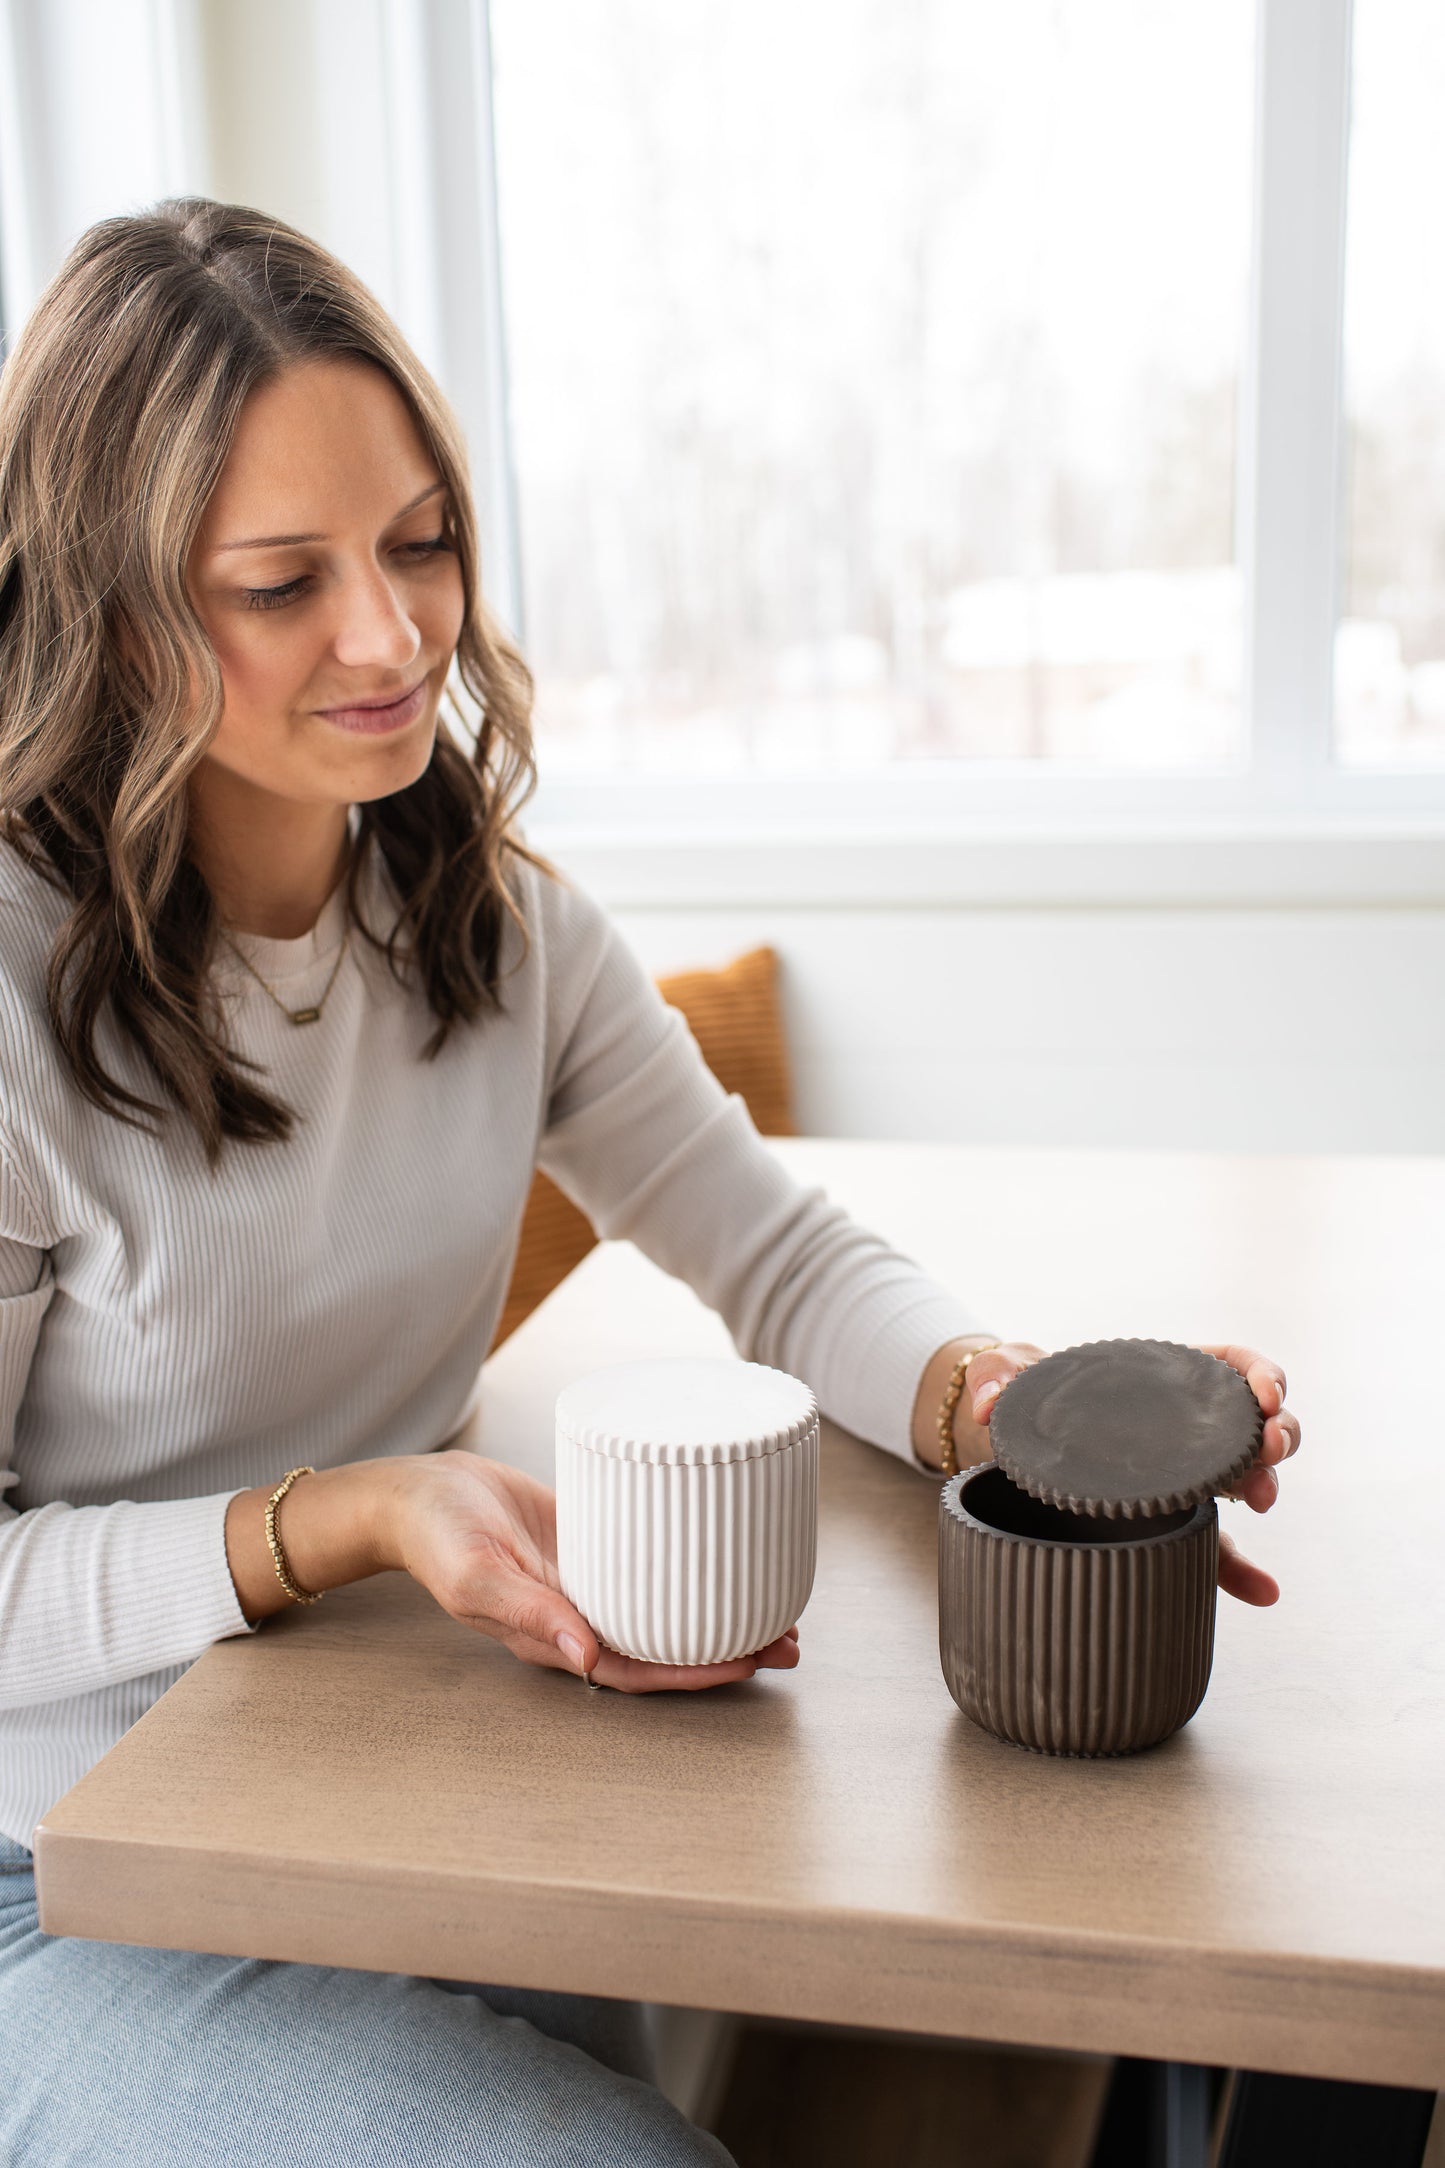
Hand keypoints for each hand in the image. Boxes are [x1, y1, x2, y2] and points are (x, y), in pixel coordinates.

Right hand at [386, 1450, 800, 1692]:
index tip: (751, 1661)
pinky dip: (691, 1562)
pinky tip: (728, 1551)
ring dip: (721, 1610)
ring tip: (781, 1606)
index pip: (640, 1670)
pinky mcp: (596, 1541)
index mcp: (555, 1639)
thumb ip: (525, 1614)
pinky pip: (653, 1559)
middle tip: (790, 1639)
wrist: (420, 1493)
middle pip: (667, 1645)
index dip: (696, 1673)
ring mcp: (592, 1580)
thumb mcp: (475, 1575)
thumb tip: (584, 1654)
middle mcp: (582, 1616)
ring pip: (668, 1606)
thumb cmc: (438, 1537)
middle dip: (729, 1650)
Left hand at [949, 1340, 1296, 1608]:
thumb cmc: (1019, 1395)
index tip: (1266, 1391)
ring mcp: (1181, 1473)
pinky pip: (1213, 1547)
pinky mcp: (1166, 1520)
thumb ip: (998, 1373)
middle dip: (1279, 1432)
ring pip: (1249, 1476)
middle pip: (1256, 1424)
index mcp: (1162, 1378)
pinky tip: (1263, 1591)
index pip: (1231, 1365)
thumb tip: (988, 1403)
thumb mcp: (1006, 1372)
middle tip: (1269, 1448)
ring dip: (1269, 1482)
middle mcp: (1185, 1426)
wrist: (1000, 1443)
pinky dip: (1243, 1572)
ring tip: (1262, 1498)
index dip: (1261, 1373)